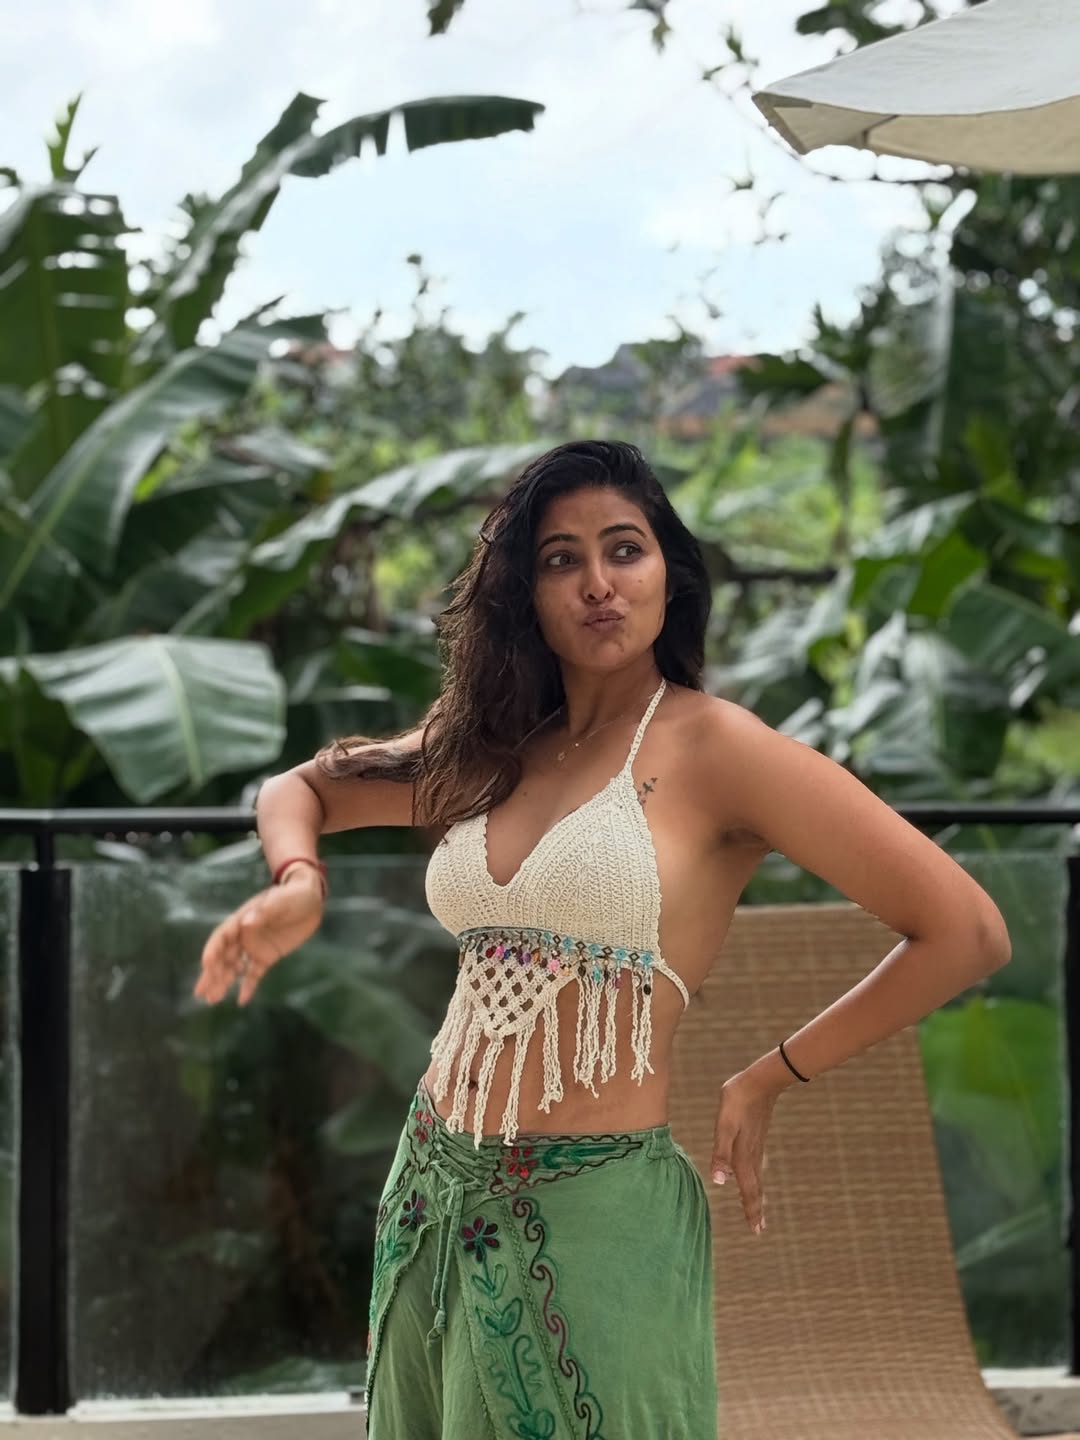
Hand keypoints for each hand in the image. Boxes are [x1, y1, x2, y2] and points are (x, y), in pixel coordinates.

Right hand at [194, 874, 323, 1006]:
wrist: (311, 900)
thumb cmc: (294, 895)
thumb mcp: (282, 901)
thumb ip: (265, 911)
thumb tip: (246, 922)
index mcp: (242, 919)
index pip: (222, 936)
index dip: (213, 950)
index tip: (206, 964)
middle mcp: (243, 935)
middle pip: (223, 956)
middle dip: (212, 974)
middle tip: (201, 993)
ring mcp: (254, 947)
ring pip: (234, 968)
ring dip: (223, 982)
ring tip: (212, 1000)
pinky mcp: (267, 957)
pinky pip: (254, 974)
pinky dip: (248, 987)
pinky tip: (241, 1001)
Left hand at [710, 1071, 779, 1235]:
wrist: (760, 1081)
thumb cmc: (738, 1101)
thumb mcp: (724, 1125)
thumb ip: (721, 1153)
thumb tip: (719, 1182)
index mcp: (743, 1156)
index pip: (748, 1190)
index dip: (751, 1210)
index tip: (756, 1232)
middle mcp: (752, 1155)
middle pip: (755, 1188)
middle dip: (756, 1209)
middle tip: (759, 1229)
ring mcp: (757, 1146)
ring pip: (757, 1177)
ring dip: (757, 1195)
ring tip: (758, 1209)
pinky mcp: (758, 1137)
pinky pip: (757, 1166)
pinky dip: (756, 1178)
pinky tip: (753, 1175)